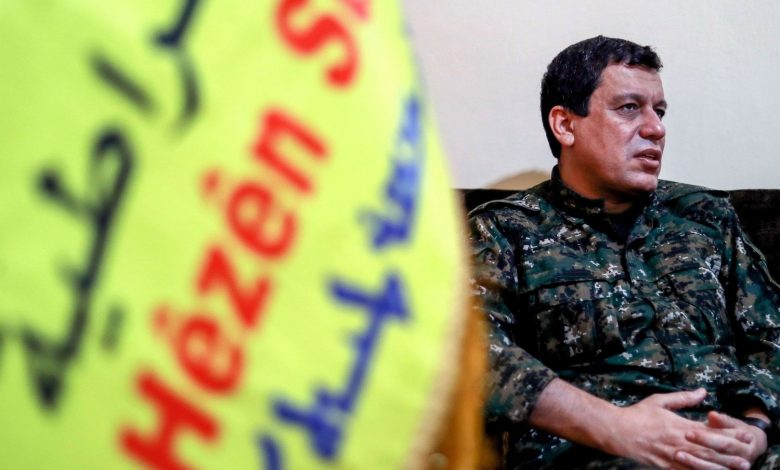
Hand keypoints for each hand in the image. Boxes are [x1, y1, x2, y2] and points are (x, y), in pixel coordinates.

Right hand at [604, 389, 752, 469]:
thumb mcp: (659, 401)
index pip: (709, 430)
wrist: (617, 431)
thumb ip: (683, 398)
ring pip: (702, 463)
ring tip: (737, 468)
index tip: (742, 433)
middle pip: (710, 449)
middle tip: (747, 456)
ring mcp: (672, 456)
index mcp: (679, 425)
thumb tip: (703, 392)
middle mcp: (679, 442)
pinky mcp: (665, 466)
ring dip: (721, 466)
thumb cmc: (637, 414)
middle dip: (730, 453)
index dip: (727, 432)